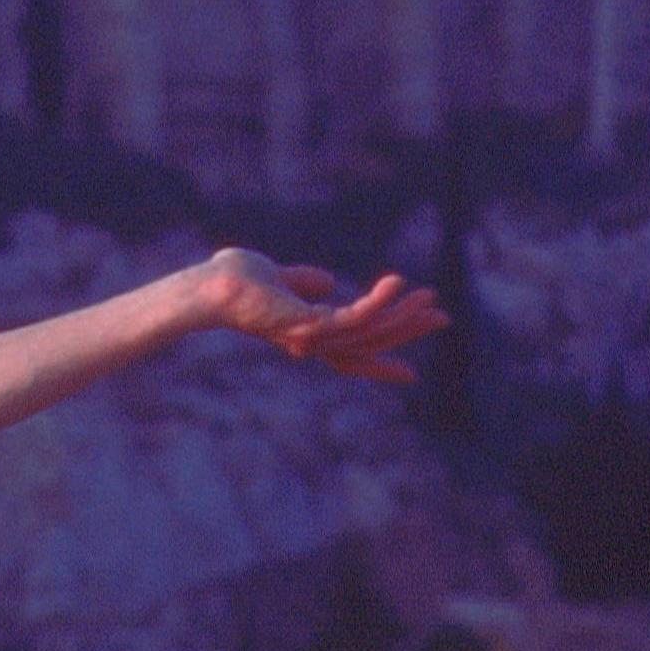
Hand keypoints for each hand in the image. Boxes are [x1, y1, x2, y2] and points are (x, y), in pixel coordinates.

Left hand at [198, 245, 449, 382]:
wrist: (208, 287)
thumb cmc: (232, 281)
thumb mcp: (275, 276)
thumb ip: (302, 281)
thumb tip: (329, 281)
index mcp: (306, 334)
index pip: (352, 353)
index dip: (381, 363)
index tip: (411, 374)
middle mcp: (311, 342)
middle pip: (369, 342)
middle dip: (406, 330)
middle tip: (441, 316)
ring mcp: (310, 337)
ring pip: (370, 331)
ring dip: (403, 314)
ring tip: (430, 297)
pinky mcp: (309, 325)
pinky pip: (355, 317)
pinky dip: (380, 302)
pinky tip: (397, 283)